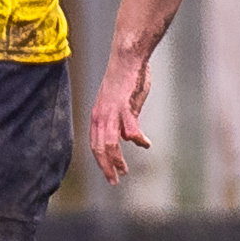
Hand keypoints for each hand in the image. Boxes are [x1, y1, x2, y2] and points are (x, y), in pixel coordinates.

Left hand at [89, 55, 150, 185]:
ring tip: (124, 171)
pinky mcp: (124, 106)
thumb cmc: (126, 79)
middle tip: (114, 181)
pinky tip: (145, 144)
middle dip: (106, 167)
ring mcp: (111, 112)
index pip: (94, 144)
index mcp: (97, 115)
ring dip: (116, 160)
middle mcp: (100, 115)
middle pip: (99, 148)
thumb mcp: (120, 105)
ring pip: (110, 143)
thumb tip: (128, 138)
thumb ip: (124, 121)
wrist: (127, 59)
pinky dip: (137, 139)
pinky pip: (130, 129)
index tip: (109, 173)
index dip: (101, 160)